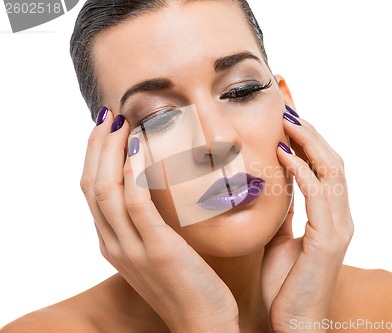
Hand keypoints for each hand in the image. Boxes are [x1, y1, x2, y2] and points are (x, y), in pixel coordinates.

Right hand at [80, 109, 238, 332]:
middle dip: (97, 147)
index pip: (91, 192)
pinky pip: (135, 203)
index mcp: (113, 244)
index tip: (108, 130)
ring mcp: (131, 249)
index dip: (95, 158)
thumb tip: (157, 189)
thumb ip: (150, 224)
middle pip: (90, 186)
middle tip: (109, 117)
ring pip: (105, 191)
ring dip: (111, 152)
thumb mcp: (160, 251)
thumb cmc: (189, 284)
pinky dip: (134, 172)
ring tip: (122, 123)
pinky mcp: (156, 250)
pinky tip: (142, 147)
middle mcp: (114, 245)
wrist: (204, 323)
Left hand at [261, 111, 353, 331]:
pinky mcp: (328, 240)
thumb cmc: (286, 285)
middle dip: (311, 132)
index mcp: (330, 217)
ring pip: (332, 171)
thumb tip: (276, 187)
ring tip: (287, 120)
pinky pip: (318, 195)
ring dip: (309, 142)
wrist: (293, 324)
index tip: (288, 117)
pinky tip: (282, 154)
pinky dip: (301, 171)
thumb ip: (285, 213)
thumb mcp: (281, 240)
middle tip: (288, 107)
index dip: (309, 141)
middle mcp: (340, 217)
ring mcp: (338, 227)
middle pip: (333, 161)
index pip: (324, 168)